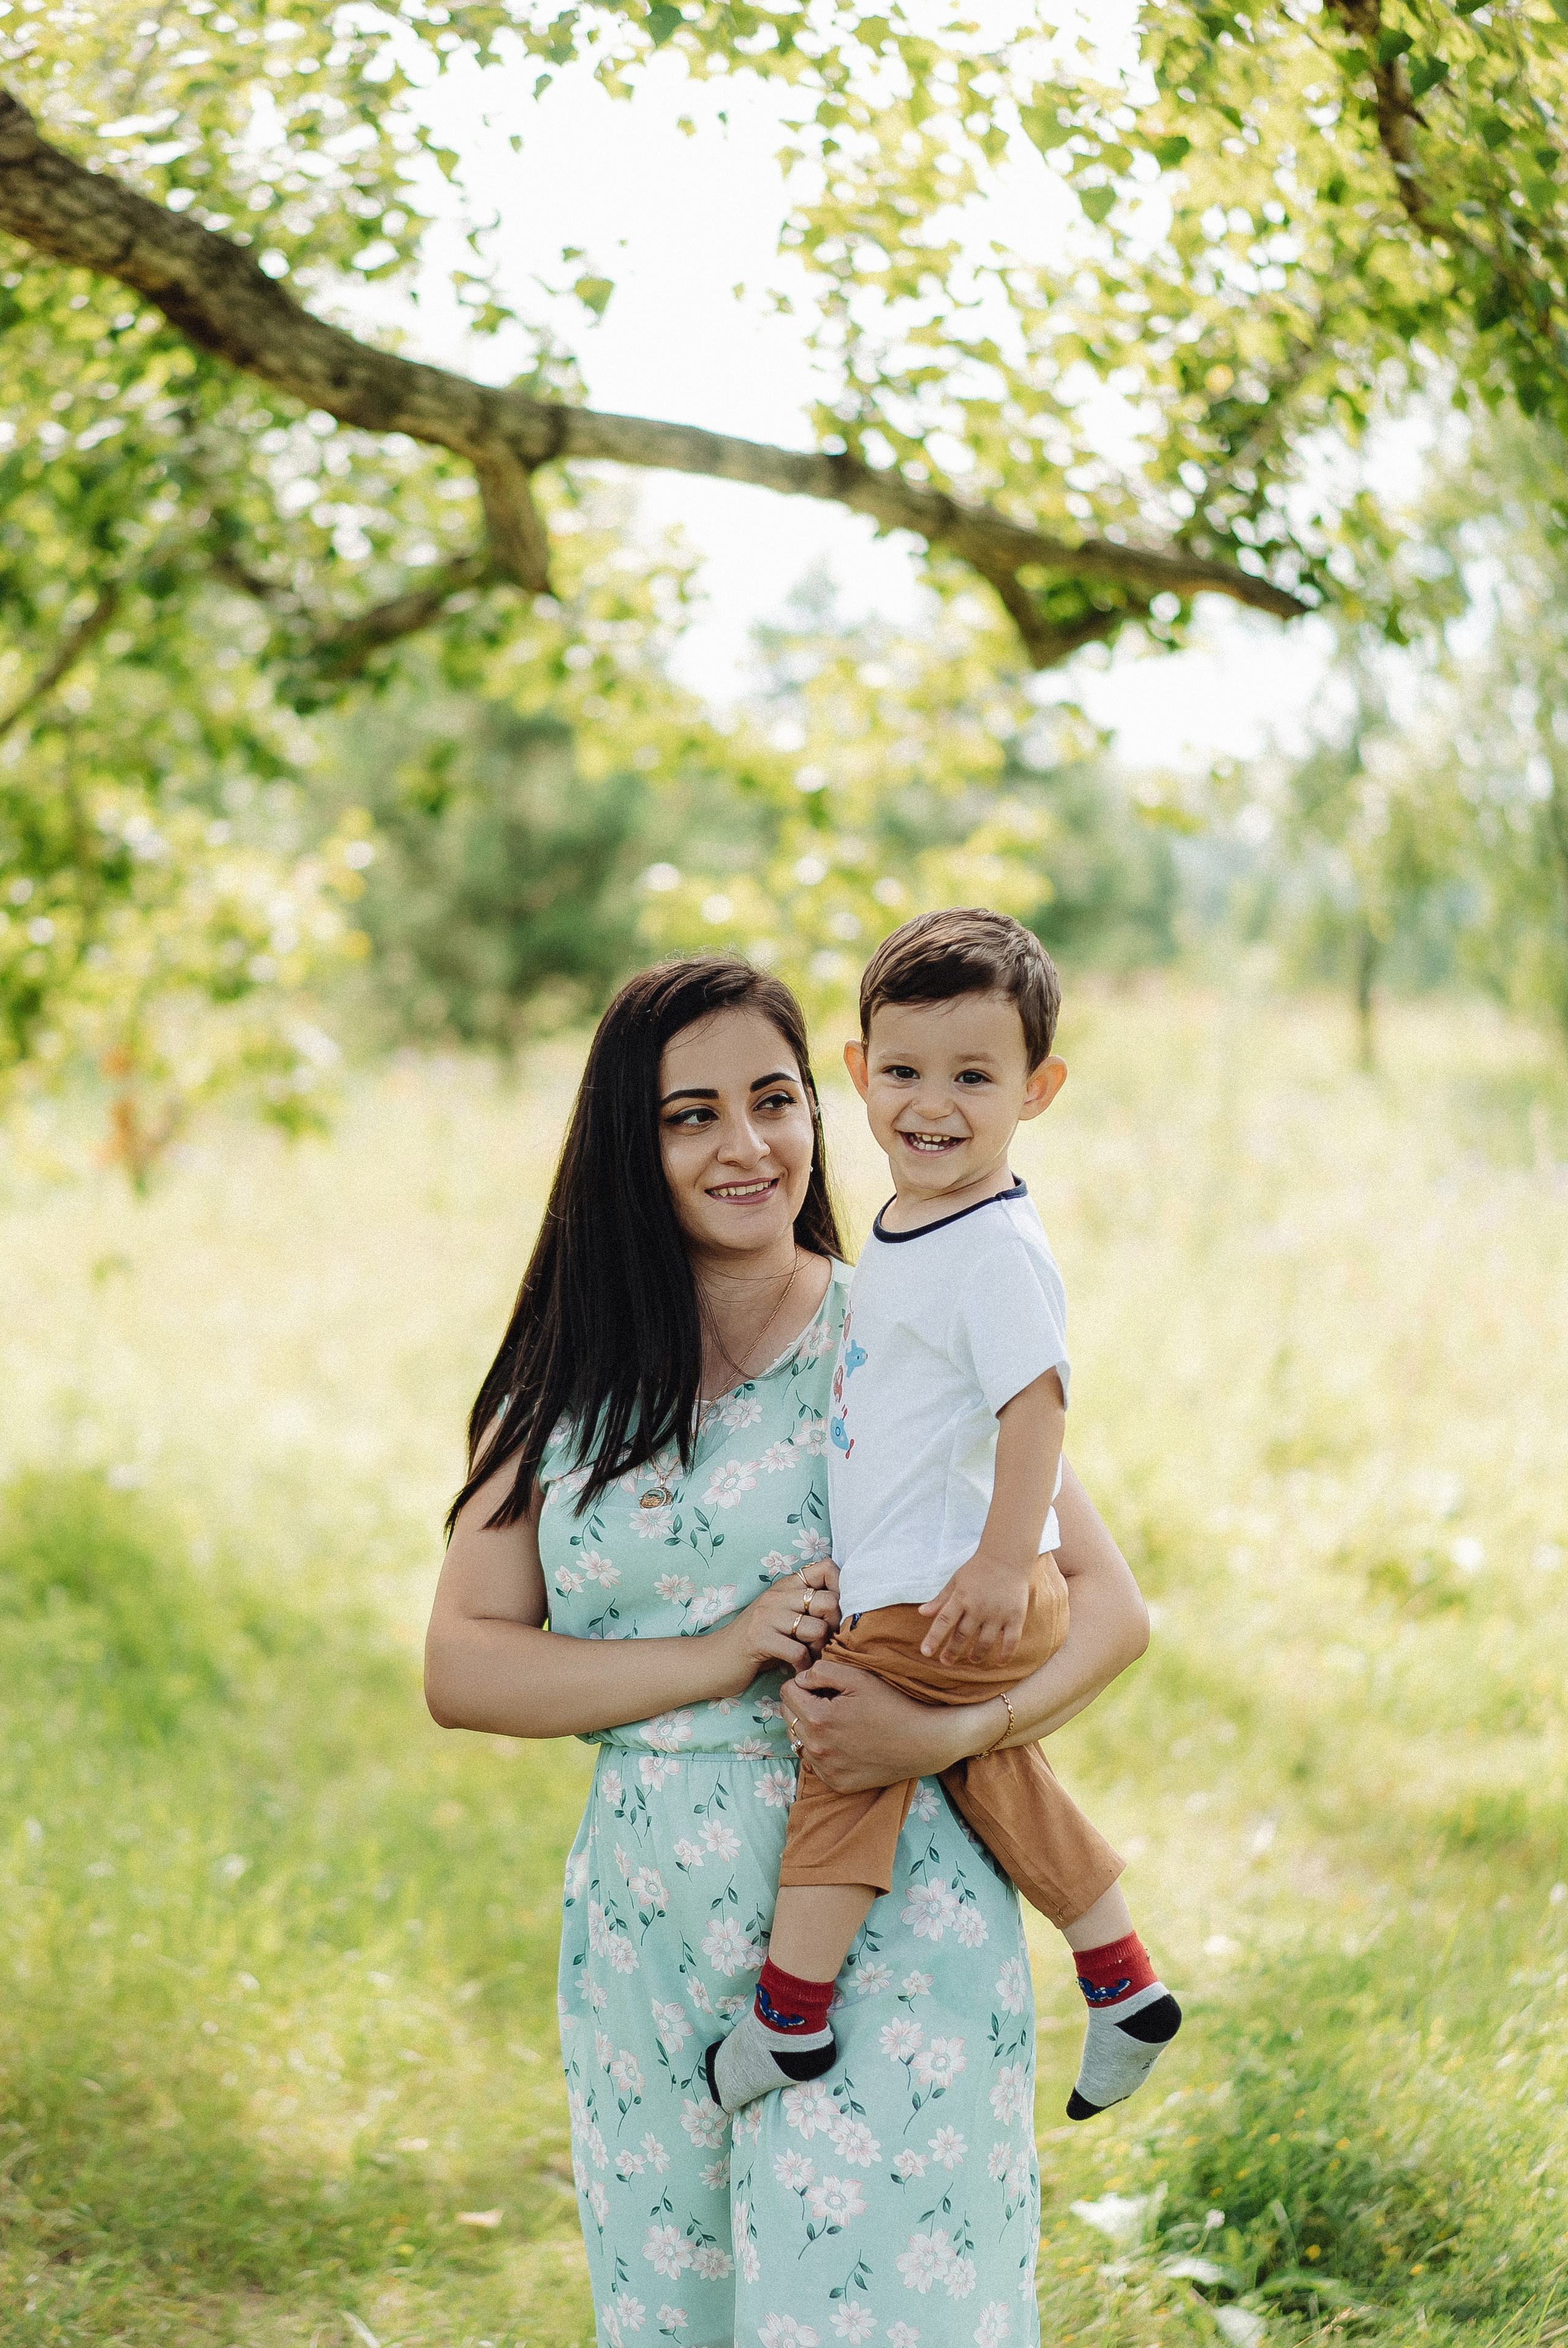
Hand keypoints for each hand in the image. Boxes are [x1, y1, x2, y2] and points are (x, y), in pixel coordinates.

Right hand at [709, 1559, 837, 1693]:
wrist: (712, 1661)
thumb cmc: (754, 1644)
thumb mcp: (781, 1620)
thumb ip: (806, 1611)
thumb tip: (845, 1611)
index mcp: (785, 1586)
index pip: (826, 1568)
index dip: (841, 1589)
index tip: (836, 1615)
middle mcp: (776, 1595)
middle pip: (829, 1601)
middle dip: (834, 1628)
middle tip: (825, 1644)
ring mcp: (766, 1616)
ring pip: (817, 1629)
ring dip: (819, 1652)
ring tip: (810, 1659)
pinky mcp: (758, 1638)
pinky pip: (798, 1652)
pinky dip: (803, 1666)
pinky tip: (797, 1670)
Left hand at [780, 1654, 987, 1790]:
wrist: (923, 1742)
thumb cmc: (892, 1704)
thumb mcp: (858, 1677)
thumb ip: (820, 1671)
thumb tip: (800, 1679)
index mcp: (818, 1719)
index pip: (786, 1692)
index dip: (803, 1683)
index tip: (824, 1685)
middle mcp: (817, 1748)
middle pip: (788, 1716)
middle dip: (803, 1704)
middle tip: (832, 1701)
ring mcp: (826, 1769)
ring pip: (797, 1739)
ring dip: (809, 1727)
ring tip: (837, 1721)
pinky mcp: (837, 1783)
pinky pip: (813, 1761)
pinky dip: (822, 1749)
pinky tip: (844, 1741)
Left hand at [917, 1550, 1030, 1664]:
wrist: (1007, 1556)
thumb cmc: (978, 1569)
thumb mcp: (956, 1581)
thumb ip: (941, 1599)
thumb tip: (921, 1613)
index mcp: (961, 1597)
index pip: (943, 1621)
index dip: (933, 1638)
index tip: (925, 1652)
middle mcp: (978, 1607)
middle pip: (962, 1635)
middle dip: (952, 1651)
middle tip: (946, 1661)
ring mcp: (998, 1613)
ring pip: (985, 1642)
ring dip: (976, 1655)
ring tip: (971, 1659)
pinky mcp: (1015, 1616)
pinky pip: (1011, 1641)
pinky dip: (1005, 1654)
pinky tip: (999, 1662)